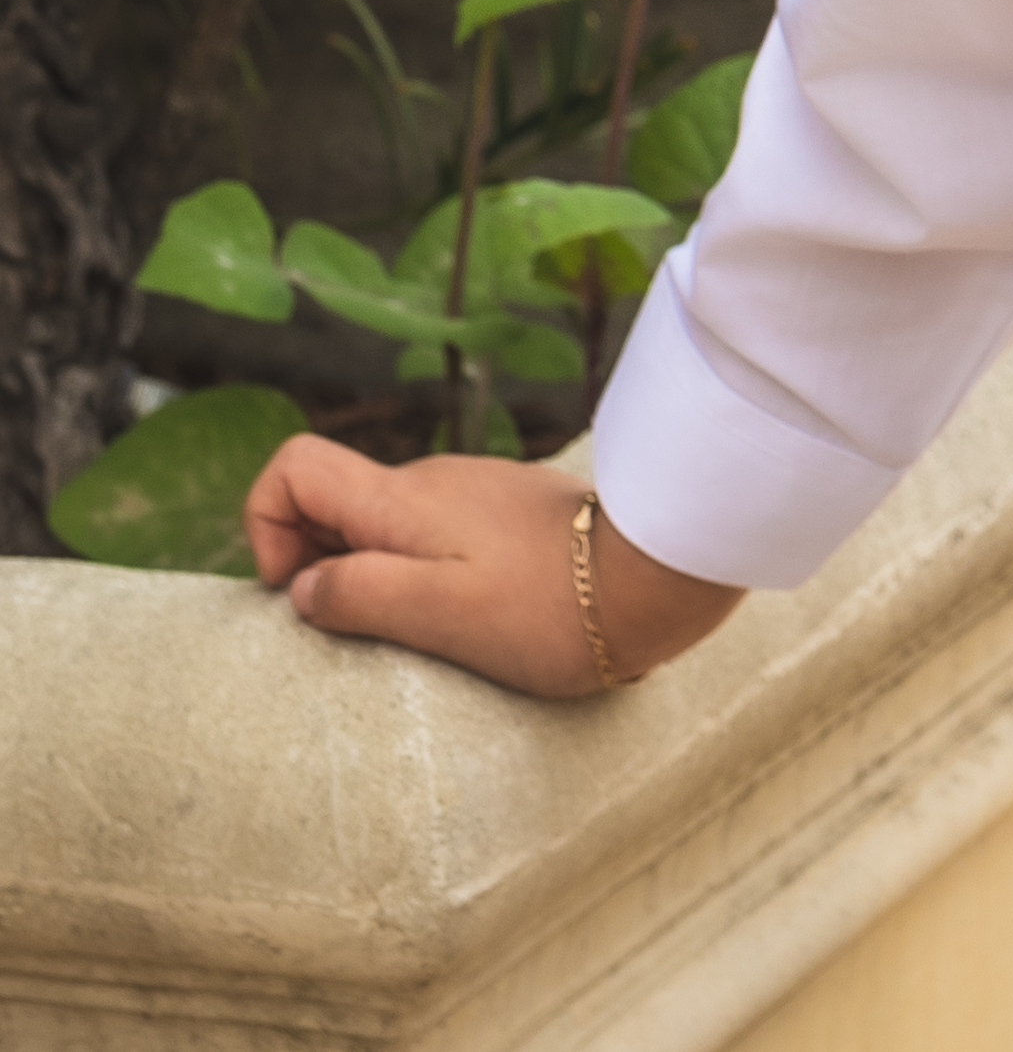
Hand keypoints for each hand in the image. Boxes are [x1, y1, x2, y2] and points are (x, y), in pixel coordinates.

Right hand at [244, 434, 744, 698]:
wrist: (658, 575)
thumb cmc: (547, 607)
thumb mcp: (438, 615)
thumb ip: (360, 593)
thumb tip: (302, 586)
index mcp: (403, 497)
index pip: (295, 464)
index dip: (266, 524)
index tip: (296, 592)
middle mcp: (432, 480)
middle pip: (335, 500)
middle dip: (319, 563)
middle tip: (357, 633)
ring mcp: (474, 492)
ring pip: (387, 523)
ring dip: (375, 574)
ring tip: (418, 637)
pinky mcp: (508, 513)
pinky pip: (436, 536)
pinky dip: (423, 573)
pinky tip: (467, 619)